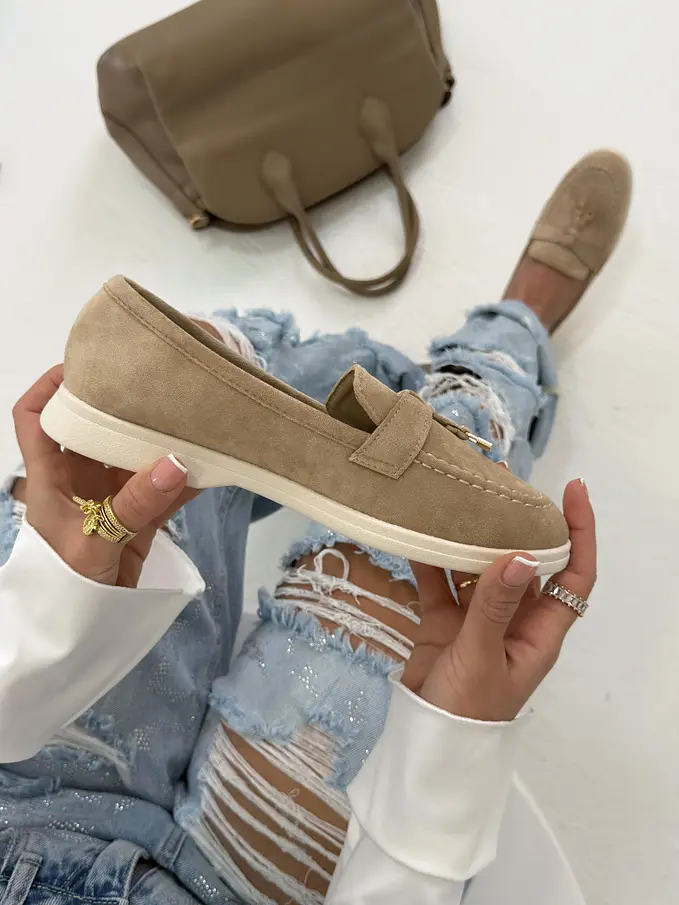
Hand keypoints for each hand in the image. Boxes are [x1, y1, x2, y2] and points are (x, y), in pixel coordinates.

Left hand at [12, 366, 198, 587]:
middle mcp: (79, 479)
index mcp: (50, 477)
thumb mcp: (94, 544)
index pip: (35, 418)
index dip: (50, 385)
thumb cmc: (65, 588)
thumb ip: (135, 505)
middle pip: (93, 428)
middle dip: (121, 404)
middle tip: (156, 380)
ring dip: (159, 440)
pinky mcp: (137, 521)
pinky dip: (185, 480)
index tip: (87, 365)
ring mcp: (110, 499)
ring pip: (133, 456)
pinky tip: (210, 463)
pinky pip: (163, 491)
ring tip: (190, 413)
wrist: (79, 636)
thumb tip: (178, 462)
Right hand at [402, 479, 595, 721]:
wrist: (428, 746)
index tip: (572, 490)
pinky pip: (439, 583)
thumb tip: (519, 554)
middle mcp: (515, 619)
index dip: (581, 531)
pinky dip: (429, 561)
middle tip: (498, 483)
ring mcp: (477, 620)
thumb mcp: (483, 656)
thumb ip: (495, 606)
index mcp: (540, 630)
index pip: (575, 573)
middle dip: (517, 523)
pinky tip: (417, 535)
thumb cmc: (469, 711)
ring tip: (458, 499)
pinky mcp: (443, 623)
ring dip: (470, 538)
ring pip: (479, 567)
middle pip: (525, 561)